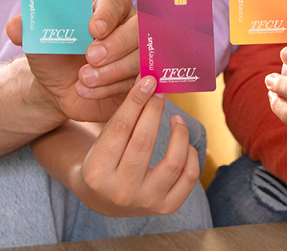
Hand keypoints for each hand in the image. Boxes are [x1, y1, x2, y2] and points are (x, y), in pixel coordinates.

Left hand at [7, 0, 131, 122]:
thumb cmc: (54, 55)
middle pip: (138, 28)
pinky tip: (89, 91)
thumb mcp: (38, 41)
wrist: (59, 87)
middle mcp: (129, 26)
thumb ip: (28, 30)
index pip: (116, 3)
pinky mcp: (142, 78)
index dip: (107, 15)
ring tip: (83, 80)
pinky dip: (113, 89)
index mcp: (107, 7)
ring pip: (139, 58)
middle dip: (116, 44)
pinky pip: (139, 82)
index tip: (93, 28)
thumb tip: (14, 26)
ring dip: (111, 71)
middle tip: (91, 58)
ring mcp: (139, 52)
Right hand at [34, 75, 199, 217]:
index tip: (148, 79)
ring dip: (179, 133)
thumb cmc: (103, 159)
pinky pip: (189, 178)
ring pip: (173, 162)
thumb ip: (123, 115)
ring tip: (177, 119)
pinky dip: (190, 155)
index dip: (136, 99)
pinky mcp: (166, 208)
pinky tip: (183, 142)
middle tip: (161, 91)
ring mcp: (145, 202)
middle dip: (155, 109)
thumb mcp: (102, 139)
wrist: (105, 199)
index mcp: (96, 172)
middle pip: (144, 141)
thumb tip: (146, 78)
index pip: (120, 128)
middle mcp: (120, 191)